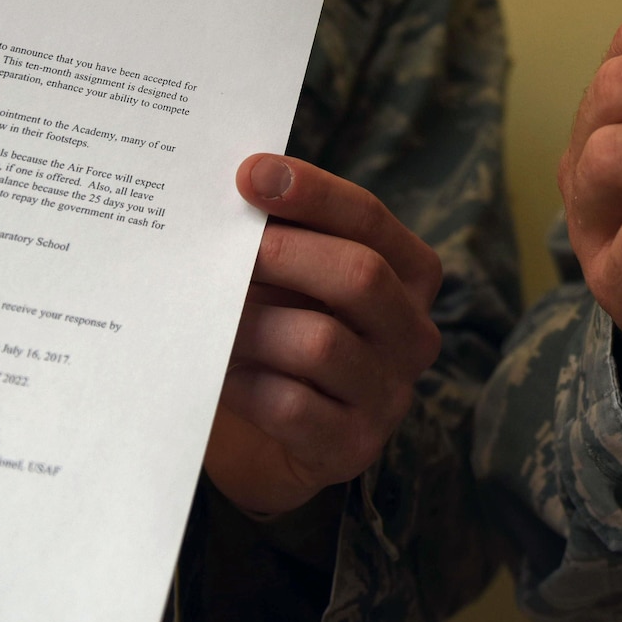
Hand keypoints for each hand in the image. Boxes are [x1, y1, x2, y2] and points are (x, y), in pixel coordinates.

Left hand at [205, 154, 443, 515]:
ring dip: (253, 325)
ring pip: (321, 343)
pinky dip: (246, 384)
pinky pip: (292, 405)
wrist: (271, 439)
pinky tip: (219, 373)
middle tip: (220, 249)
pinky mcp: (351, 447)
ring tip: (207, 317)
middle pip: (360, 275)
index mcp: (411, 275)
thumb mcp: (294, 280)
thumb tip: (241, 187)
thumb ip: (283, 235)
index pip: (369, 218)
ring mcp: (389, 395)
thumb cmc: (283, 333)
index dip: (311, 192)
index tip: (249, 174)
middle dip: (284, 253)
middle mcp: (413, 334)